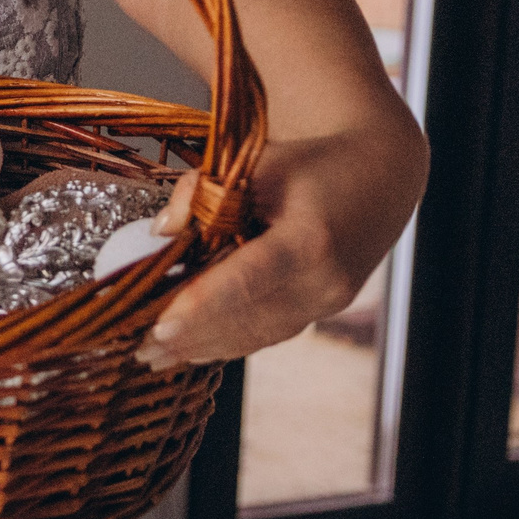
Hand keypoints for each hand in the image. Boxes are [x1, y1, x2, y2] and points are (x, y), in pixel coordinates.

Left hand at [134, 128, 424, 368]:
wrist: (380, 178)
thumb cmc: (313, 165)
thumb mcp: (259, 161)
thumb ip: (204, 191)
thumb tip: (160, 231)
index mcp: (312, 241)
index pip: (247, 282)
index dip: (202, 307)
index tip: (159, 328)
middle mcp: (326, 282)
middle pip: (248, 319)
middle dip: (191, 338)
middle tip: (139, 349)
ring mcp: (327, 303)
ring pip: (257, 335)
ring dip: (204, 348)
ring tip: (153, 357)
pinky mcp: (322, 311)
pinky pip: (269, 333)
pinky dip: (228, 343)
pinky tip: (190, 350)